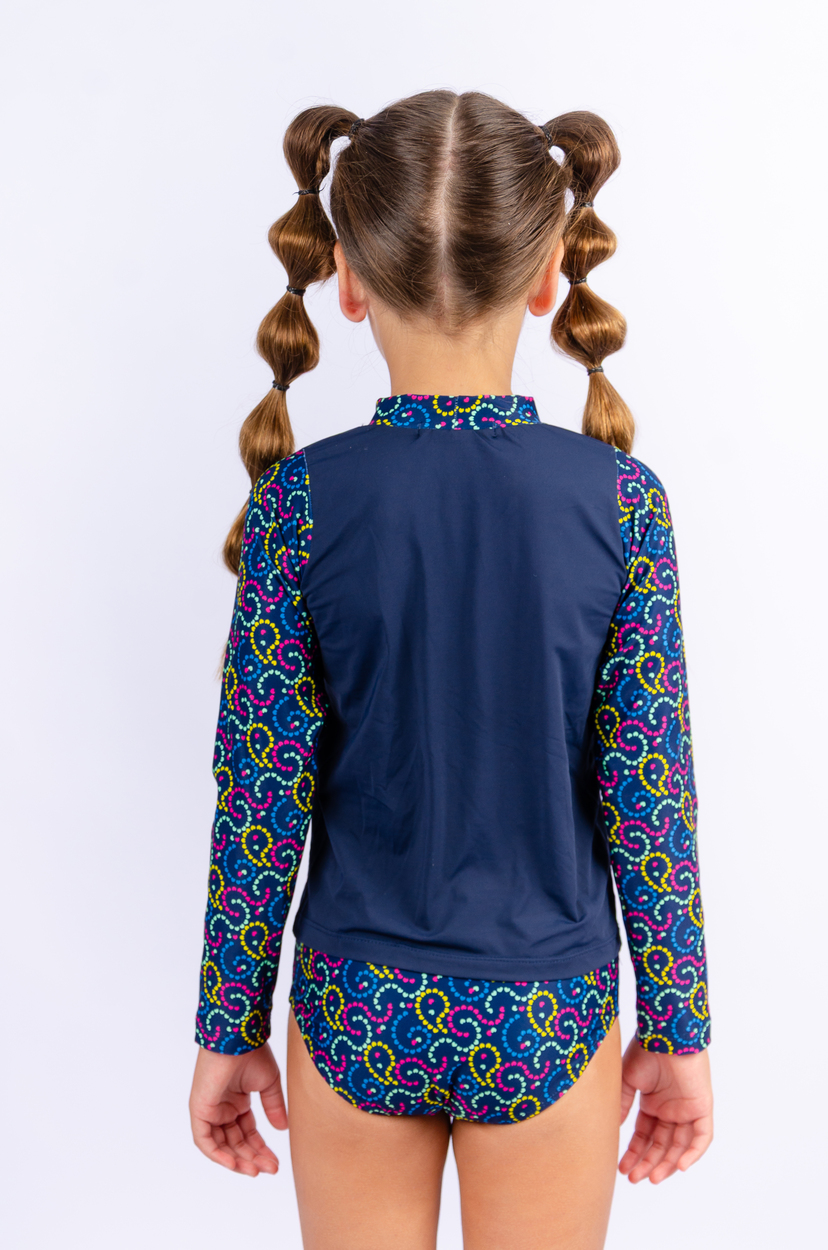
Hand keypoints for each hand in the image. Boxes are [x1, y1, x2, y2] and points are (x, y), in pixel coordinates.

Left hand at [189, 1041, 287, 1176]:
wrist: (239, 1038)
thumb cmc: (252, 1053)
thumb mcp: (268, 1084)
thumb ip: (273, 1107)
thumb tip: (283, 1130)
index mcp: (236, 1101)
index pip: (247, 1133)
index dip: (261, 1148)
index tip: (276, 1163)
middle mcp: (222, 1108)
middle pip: (236, 1142)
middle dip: (253, 1157)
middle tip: (271, 1169)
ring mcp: (210, 1110)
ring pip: (222, 1145)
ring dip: (239, 1160)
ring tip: (257, 1170)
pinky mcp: (199, 1110)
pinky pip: (204, 1141)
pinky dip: (218, 1155)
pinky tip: (235, 1164)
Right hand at [619, 1037, 712, 1183]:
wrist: (665, 1034)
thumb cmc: (645, 1050)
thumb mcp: (627, 1081)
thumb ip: (624, 1105)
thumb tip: (615, 1129)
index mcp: (653, 1102)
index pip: (645, 1135)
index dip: (634, 1152)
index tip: (622, 1167)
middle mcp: (671, 1108)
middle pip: (661, 1144)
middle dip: (648, 1163)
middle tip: (634, 1178)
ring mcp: (687, 1109)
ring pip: (680, 1145)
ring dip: (666, 1164)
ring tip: (651, 1178)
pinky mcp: (702, 1107)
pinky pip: (702, 1137)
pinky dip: (693, 1153)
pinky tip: (678, 1166)